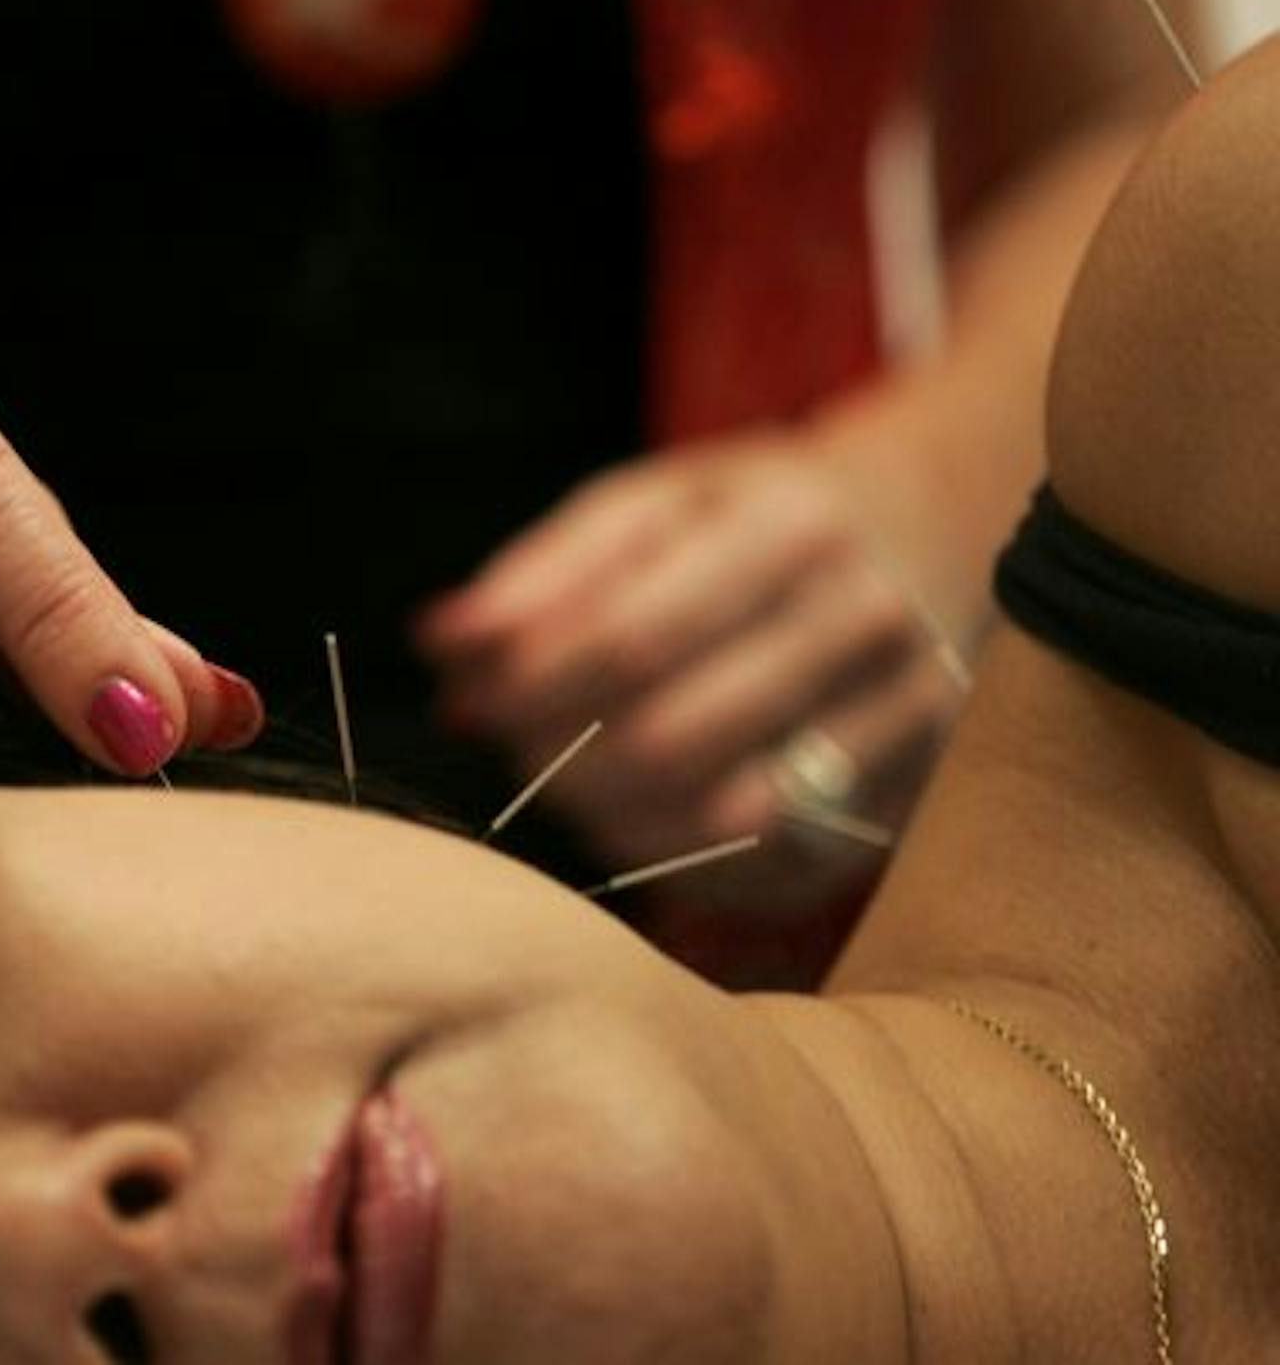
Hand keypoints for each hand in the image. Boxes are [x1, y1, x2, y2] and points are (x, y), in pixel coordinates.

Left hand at [417, 435, 963, 864]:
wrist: (936, 519)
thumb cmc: (752, 516)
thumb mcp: (653, 505)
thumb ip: (543, 572)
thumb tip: (437, 641)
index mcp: (791, 527)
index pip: (630, 637)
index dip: (532, 689)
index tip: (473, 704)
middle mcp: (865, 618)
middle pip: (671, 736)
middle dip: (564, 762)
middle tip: (517, 756)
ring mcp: (909, 713)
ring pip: (725, 816)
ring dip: (617, 820)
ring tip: (574, 789)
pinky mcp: (920, 791)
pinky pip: (778, 867)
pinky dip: (689, 863)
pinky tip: (645, 826)